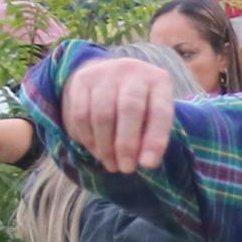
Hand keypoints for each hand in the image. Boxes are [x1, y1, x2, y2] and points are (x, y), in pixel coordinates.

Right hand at [61, 56, 181, 173]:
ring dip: (105, 146)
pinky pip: (81, 115)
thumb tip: (143, 163)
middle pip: (129, 109)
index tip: (148, 165)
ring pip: (102, 115)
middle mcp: (133, 71)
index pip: (160, 112)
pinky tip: (95, 150)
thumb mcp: (153, 117)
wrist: (111, 77)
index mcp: (159, 81)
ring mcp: (105, 73)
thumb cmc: (140, 106)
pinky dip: (87, 138)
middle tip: (126, 169)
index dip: (155, 140)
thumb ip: (151, 137)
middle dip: (126, 145)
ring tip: (112, 164)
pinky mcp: (82, 81)